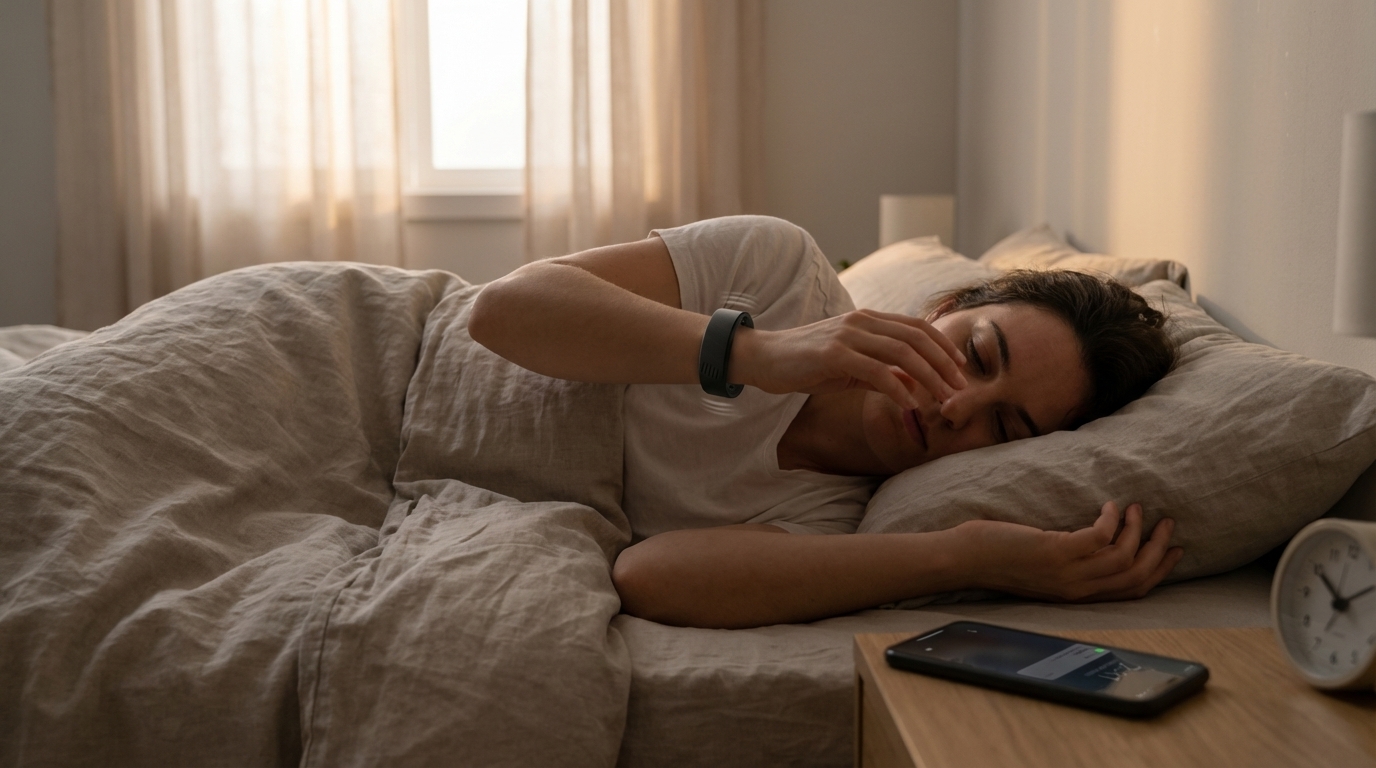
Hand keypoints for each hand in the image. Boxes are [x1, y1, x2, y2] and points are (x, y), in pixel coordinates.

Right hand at [731, 309, 966, 408]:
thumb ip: (882, 370)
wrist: (764, 358)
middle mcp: (861, 322)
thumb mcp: (850, 366)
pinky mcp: (833, 355)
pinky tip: (909, 403)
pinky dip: (898, 387)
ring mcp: (848, 336)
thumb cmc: (807, 363)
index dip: (943, 346)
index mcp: (868, 319)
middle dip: (943, 364)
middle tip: (959, 388)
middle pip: (916, 338)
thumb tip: (915, 383)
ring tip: (942, 399)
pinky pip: (876, 371)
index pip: (916, 327)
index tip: (960, 368)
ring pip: (901, 353)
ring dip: (928, 377)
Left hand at [954, 501, 1183, 601]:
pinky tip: (1107, 505)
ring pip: (1124, 557)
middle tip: (1167, 523)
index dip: (1159, 571)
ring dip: (1137, 530)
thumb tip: (1094, 541)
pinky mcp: (1056, 552)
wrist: (964, 560)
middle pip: (1136, 575)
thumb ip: (1070, 562)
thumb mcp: (1043, 566)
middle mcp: (1077, 589)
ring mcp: (1068, 573)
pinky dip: (1111, 520)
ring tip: (1135, 508)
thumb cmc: (997, 557)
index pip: (1132, 591)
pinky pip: (1100, 537)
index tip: (1176, 550)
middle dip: (1159, 549)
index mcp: (1077, 595)